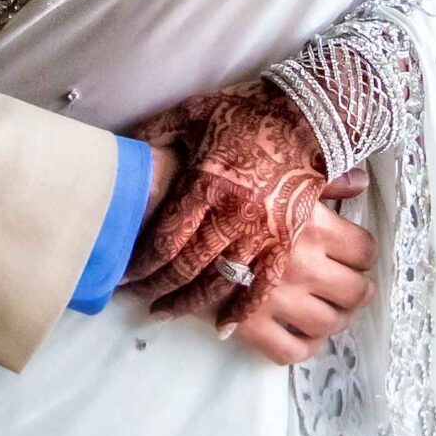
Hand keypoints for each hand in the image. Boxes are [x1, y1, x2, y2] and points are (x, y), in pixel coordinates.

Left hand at [122, 82, 325, 325]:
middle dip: (156, 286)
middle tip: (136, 296)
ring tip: (165, 312)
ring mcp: (261, 230)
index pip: (165, 237)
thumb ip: (160, 130)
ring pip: (217, 280)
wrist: (311, 113)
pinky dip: (242, 309)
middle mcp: (231, 214)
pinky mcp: (286, 239)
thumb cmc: (250, 109)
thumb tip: (130, 145)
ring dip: (189, 302)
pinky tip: (223, 326)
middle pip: (185, 265)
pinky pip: (262, 284)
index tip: (124, 272)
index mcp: (205, 183)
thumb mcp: (196, 110)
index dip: (141, 262)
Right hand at [201, 175, 377, 366]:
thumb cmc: (225, 181)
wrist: (169, 207)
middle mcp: (302, 264)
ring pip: (329, 324)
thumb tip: (359, 183)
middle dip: (359, 291)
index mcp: (313, 225)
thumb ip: (325, 180)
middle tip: (352, 286)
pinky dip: (305, 347)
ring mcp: (276, 297)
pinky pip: (290, 350)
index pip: (364, 250)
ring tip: (331, 310)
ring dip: (337, 319)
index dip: (364, 254)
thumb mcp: (280, 166)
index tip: (356, 255)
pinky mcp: (248, 323)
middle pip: (354, 292)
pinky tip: (305, 335)